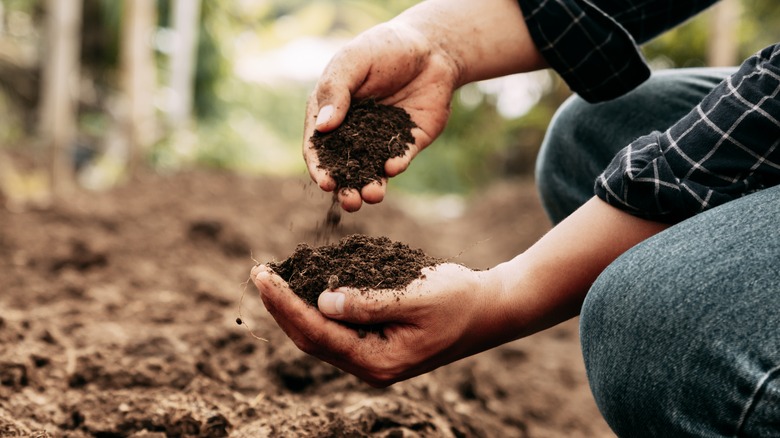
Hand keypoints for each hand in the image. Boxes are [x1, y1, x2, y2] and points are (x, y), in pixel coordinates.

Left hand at [251, 262, 508, 386]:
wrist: (489, 310)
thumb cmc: (459, 299)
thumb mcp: (416, 296)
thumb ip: (369, 302)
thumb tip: (322, 302)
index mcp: (379, 361)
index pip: (318, 333)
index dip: (286, 304)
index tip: (264, 276)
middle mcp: (370, 366)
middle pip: (310, 339)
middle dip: (281, 306)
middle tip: (259, 272)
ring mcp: (372, 357)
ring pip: (319, 335)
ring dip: (294, 307)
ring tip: (271, 278)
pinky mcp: (376, 343)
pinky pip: (336, 328)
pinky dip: (315, 306)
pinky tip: (303, 286)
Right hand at [303, 21, 457, 211]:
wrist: (431, 47)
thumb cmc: (383, 48)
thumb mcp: (353, 61)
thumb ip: (336, 91)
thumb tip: (322, 127)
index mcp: (331, 113)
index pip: (318, 147)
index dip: (320, 167)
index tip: (325, 183)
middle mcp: (353, 132)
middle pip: (344, 168)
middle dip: (346, 188)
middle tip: (351, 202)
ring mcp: (380, 140)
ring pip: (372, 171)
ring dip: (371, 186)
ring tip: (373, 195)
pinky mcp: (408, 142)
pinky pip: (400, 159)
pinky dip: (396, 165)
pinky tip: (394, 166)